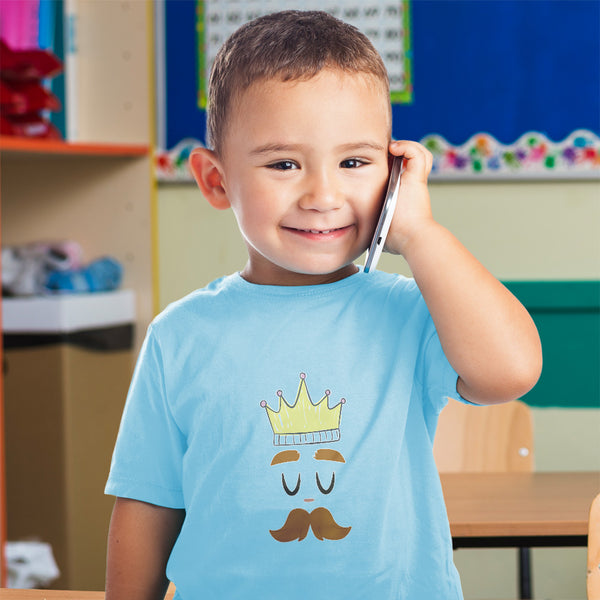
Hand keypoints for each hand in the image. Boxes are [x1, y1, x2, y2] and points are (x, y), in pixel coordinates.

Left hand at [383, 140, 434, 256]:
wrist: (410, 238)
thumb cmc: (395, 238)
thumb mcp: (381, 228)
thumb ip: (375, 224)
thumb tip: (365, 233)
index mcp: (404, 194)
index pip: (402, 172)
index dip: (393, 164)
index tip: (376, 163)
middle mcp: (412, 185)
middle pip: (414, 160)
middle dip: (399, 152)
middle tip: (383, 152)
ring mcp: (416, 180)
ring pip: (419, 154)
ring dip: (407, 147)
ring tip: (392, 149)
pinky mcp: (417, 178)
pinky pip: (416, 153)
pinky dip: (407, 147)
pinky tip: (394, 150)